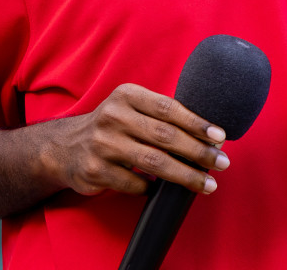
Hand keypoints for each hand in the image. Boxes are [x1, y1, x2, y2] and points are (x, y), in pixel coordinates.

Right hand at [43, 83, 230, 196]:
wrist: (63, 147)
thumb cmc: (112, 126)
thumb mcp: (131, 107)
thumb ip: (161, 115)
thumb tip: (209, 134)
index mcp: (127, 95)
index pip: (169, 108)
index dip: (197, 123)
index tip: (221, 137)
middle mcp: (113, 117)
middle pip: (165, 137)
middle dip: (198, 152)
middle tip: (222, 163)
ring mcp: (102, 144)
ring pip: (154, 163)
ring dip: (185, 175)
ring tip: (207, 184)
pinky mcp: (95, 171)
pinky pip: (135, 184)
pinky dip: (152, 189)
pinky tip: (162, 191)